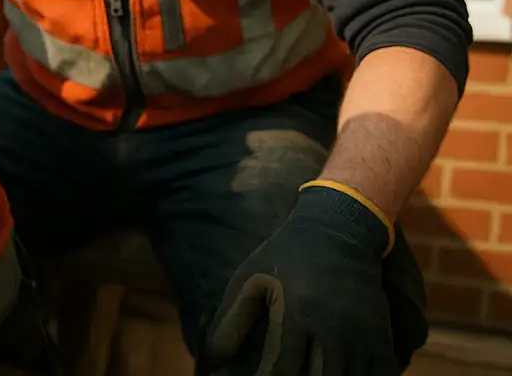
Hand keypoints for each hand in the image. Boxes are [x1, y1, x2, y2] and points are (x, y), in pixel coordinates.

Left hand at [200, 182, 408, 375]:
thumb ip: (231, 321)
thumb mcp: (252, 279)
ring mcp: (362, 335)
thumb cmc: (286, 255)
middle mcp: (333, 330)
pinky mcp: (381, 337)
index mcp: (297, 315)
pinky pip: (378, 375)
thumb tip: (211, 359)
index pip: (281, 369)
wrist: (338, 231)